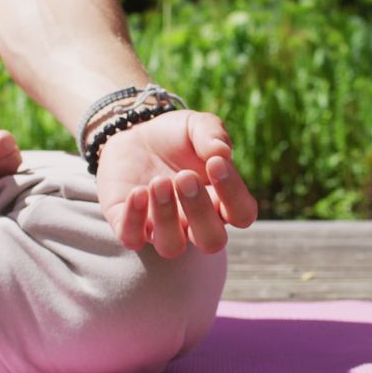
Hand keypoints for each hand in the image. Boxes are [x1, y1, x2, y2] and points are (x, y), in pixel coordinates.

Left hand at [96, 110, 257, 257]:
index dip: (234, 193)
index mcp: (221, 202)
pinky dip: (134, 219)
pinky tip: (137, 191)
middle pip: (211, 241)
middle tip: (185, 177)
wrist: (134, 136)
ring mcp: (161, 229)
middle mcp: (195, 223)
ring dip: (166, 217)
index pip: (242, 214)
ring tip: (159, 182)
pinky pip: (132, 238)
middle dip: (200, 212)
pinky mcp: (129, 227)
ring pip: (171, 246)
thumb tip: (221, 152)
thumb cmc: (175, 137)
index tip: (216, 163)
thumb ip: (213, 134)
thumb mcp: (196, 126)